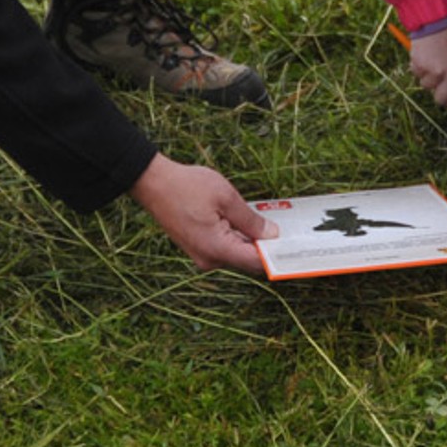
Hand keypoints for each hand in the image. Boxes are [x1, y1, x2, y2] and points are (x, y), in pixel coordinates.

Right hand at [130, 153, 277, 275]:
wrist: (152, 183)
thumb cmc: (186, 186)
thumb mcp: (226, 197)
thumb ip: (250, 220)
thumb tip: (271, 235)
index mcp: (216, 249)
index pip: (255, 262)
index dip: (277, 257)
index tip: (294, 250)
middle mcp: (208, 259)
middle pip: (247, 260)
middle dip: (267, 248)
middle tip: (289, 233)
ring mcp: (201, 255)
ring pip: (236, 254)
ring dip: (252, 241)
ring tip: (271, 224)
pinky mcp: (198, 247)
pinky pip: (225, 247)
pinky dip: (238, 238)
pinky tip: (249, 223)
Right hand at [408, 22, 446, 111]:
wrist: (439, 17)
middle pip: (440, 99)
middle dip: (437, 92)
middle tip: (437, 79)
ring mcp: (435, 72)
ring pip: (425, 86)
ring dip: (427, 76)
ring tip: (432, 59)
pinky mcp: (420, 65)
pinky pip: (416, 73)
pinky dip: (418, 66)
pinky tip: (425, 53)